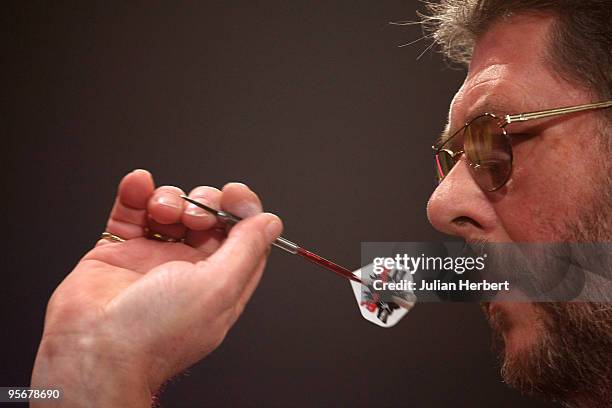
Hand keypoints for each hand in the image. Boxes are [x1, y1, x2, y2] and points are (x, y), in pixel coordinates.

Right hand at [31, 170, 282, 406]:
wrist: (93, 349)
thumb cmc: (156, 332)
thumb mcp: (218, 288)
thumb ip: (247, 249)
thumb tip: (270, 222)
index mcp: (220, 283)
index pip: (244, 237)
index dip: (243, 211)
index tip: (235, 195)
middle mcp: (189, 270)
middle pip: (208, 218)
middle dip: (204, 203)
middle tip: (193, 215)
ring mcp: (153, 258)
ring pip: (172, 209)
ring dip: (169, 198)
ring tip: (160, 212)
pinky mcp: (120, 250)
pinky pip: (132, 210)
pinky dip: (137, 192)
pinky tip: (139, 184)